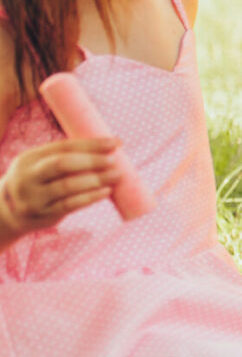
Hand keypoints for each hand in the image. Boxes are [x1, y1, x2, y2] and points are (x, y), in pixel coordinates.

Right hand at [0, 138, 120, 238]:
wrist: (8, 212)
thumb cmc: (37, 182)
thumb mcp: (40, 165)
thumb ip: (66, 157)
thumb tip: (108, 148)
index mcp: (29, 158)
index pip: (63, 147)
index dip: (91, 145)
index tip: (115, 143)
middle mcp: (28, 176)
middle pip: (62, 164)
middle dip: (91, 161)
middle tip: (113, 160)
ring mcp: (34, 197)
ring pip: (67, 186)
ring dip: (96, 180)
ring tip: (116, 175)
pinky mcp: (43, 214)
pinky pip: (70, 204)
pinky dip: (91, 197)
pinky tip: (106, 191)